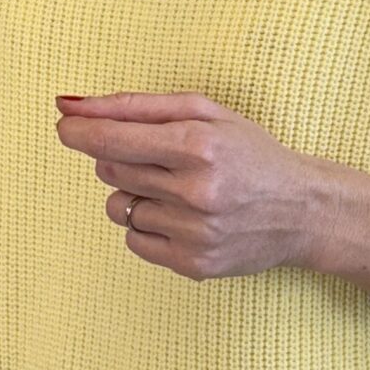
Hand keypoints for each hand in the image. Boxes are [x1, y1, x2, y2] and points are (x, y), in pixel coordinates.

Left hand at [54, 89, 317, 279]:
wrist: (303, 210)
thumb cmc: (250, 152)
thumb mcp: (204, 112)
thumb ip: (134, 106)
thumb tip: (69, 104)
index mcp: (199, 145)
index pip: (112, 139)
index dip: (80, 132)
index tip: (65, 125)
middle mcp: (196, 191)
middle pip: (112, 170)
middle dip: (117, 158)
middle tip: (155, 156)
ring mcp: (195, 233)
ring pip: (117, 208)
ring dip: (133, 194)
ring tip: (175, 189)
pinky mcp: (193, 265)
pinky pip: (133, 241)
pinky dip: (147, 226)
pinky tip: (181, 216)